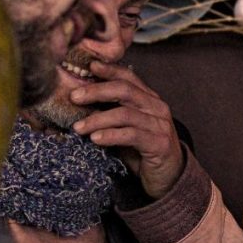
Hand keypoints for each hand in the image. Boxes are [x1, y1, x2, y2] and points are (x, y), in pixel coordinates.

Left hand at [68, 57, 184, 197]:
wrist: (169, 176)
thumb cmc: (142, 150)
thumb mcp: (126, 127)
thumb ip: (111, 112)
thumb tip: (79, 102)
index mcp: (149, 99)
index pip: (129, 77)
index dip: (109, 69)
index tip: (88, 66)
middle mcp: (157, 108)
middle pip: (125, 90)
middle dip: (97, 91)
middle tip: (74, 97)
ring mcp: (160, 125)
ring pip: (125, 114)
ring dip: (97, 119)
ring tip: (78, 127)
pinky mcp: (160, 144)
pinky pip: (131, 135)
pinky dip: (110, 135)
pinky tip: (95, 139)